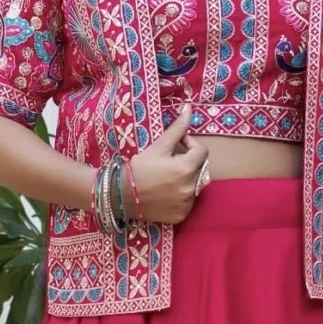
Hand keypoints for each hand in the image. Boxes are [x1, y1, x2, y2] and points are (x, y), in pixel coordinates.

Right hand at [130, 103, 209, 223]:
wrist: (120, 195)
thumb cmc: (139, 168)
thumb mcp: (158, 146)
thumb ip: (177, 128)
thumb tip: (189, 107)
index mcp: (186, 168)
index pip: (202, 151)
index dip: (190, 144)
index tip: (176, 145)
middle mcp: (190, 188)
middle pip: (199, 168)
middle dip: (188, 162)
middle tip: (169, 161)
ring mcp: (186, 204)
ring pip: (194, 185)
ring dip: (185, 178)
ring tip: (166, 177)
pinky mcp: (181, 216)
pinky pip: (188, 201)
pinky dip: (181, 196)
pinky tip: (165, 192)